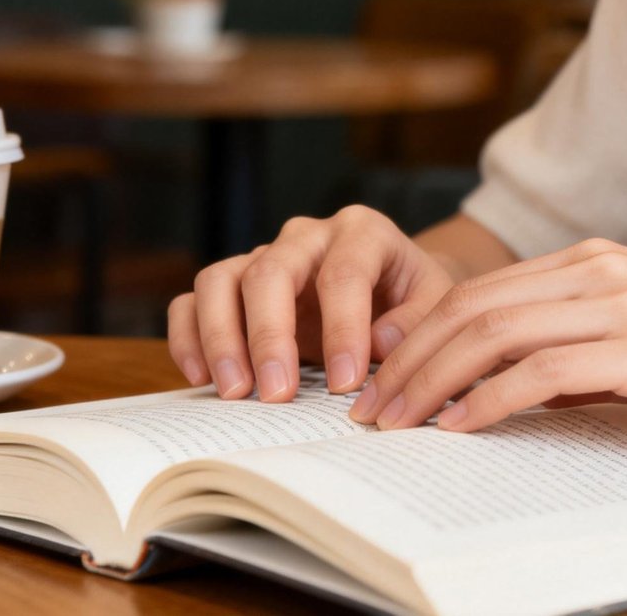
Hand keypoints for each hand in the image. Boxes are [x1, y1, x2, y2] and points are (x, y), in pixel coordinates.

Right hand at [167, 205, 453, 401]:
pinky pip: (194, 300)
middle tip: (277, 395)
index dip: (343, 329)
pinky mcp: (234, 284)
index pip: (343, 274)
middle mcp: (306, 236)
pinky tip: (204, 378)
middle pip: (270, 271)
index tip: (347, 383)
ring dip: (221, 338)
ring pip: (220, 280)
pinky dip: (190, 336)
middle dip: (269, 336)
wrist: (394, 291)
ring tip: (236, 392)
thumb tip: (379, 342)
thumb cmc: (413, 299)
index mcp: (362, 232)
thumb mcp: (436, 305)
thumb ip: (416, 322)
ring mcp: (264, 256)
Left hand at [347, 237, 626, 443]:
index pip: (486, 290)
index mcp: (603, 260)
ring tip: (394, 424)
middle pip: (474, 307)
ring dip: (430, 381)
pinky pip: (541, 373)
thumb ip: (593, 345)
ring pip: (493, 334)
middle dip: (408, 358)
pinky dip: (487, 401)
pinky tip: (460, 428)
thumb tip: (529, 385)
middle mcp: (604, 270)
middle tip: (369, 406)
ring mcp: (625, 305)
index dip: (423, 332)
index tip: (385, 371)